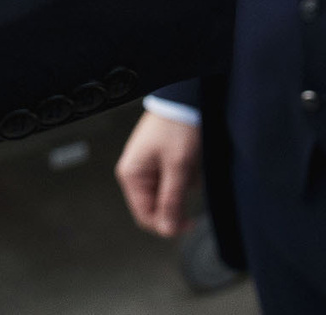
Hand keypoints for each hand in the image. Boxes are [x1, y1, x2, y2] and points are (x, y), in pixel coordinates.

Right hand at [115, 110, 200, 238]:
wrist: (186, 96)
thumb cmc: (178, 126)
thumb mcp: (178, 166)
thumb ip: (172, 200)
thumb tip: (167, 230)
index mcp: (132, 176)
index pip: (146, 216)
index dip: (166, 224)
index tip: (189, 224)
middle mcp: (136, 173)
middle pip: (157, 205)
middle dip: (178, 198)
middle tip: (194, 184)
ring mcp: (148, 166)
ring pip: (169, 191)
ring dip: (185, 184)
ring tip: (193, 163)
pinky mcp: (161, 159)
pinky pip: (174, 178)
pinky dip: (187, 173)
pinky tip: (193, 159)